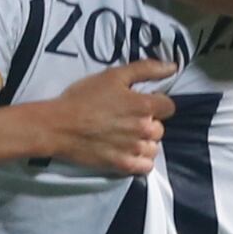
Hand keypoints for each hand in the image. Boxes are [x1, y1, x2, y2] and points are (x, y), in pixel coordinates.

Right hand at [36, 60, 172, 174]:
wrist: (59, 126)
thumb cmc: (84, 97)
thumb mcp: (113, 75)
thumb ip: (146, 69)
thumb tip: (173, 67)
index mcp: (144, 105)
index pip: (169, 106)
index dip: (156, 103)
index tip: (140, 103)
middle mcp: (144, 129)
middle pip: (160, 128)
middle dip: (148, 123)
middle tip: (127, 119)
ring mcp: (134, 149)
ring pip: (154, 148)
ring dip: (145, 142)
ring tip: (126, 137)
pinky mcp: (123, 165)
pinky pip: (146, 166)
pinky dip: (140, 160)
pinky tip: (128, 152)